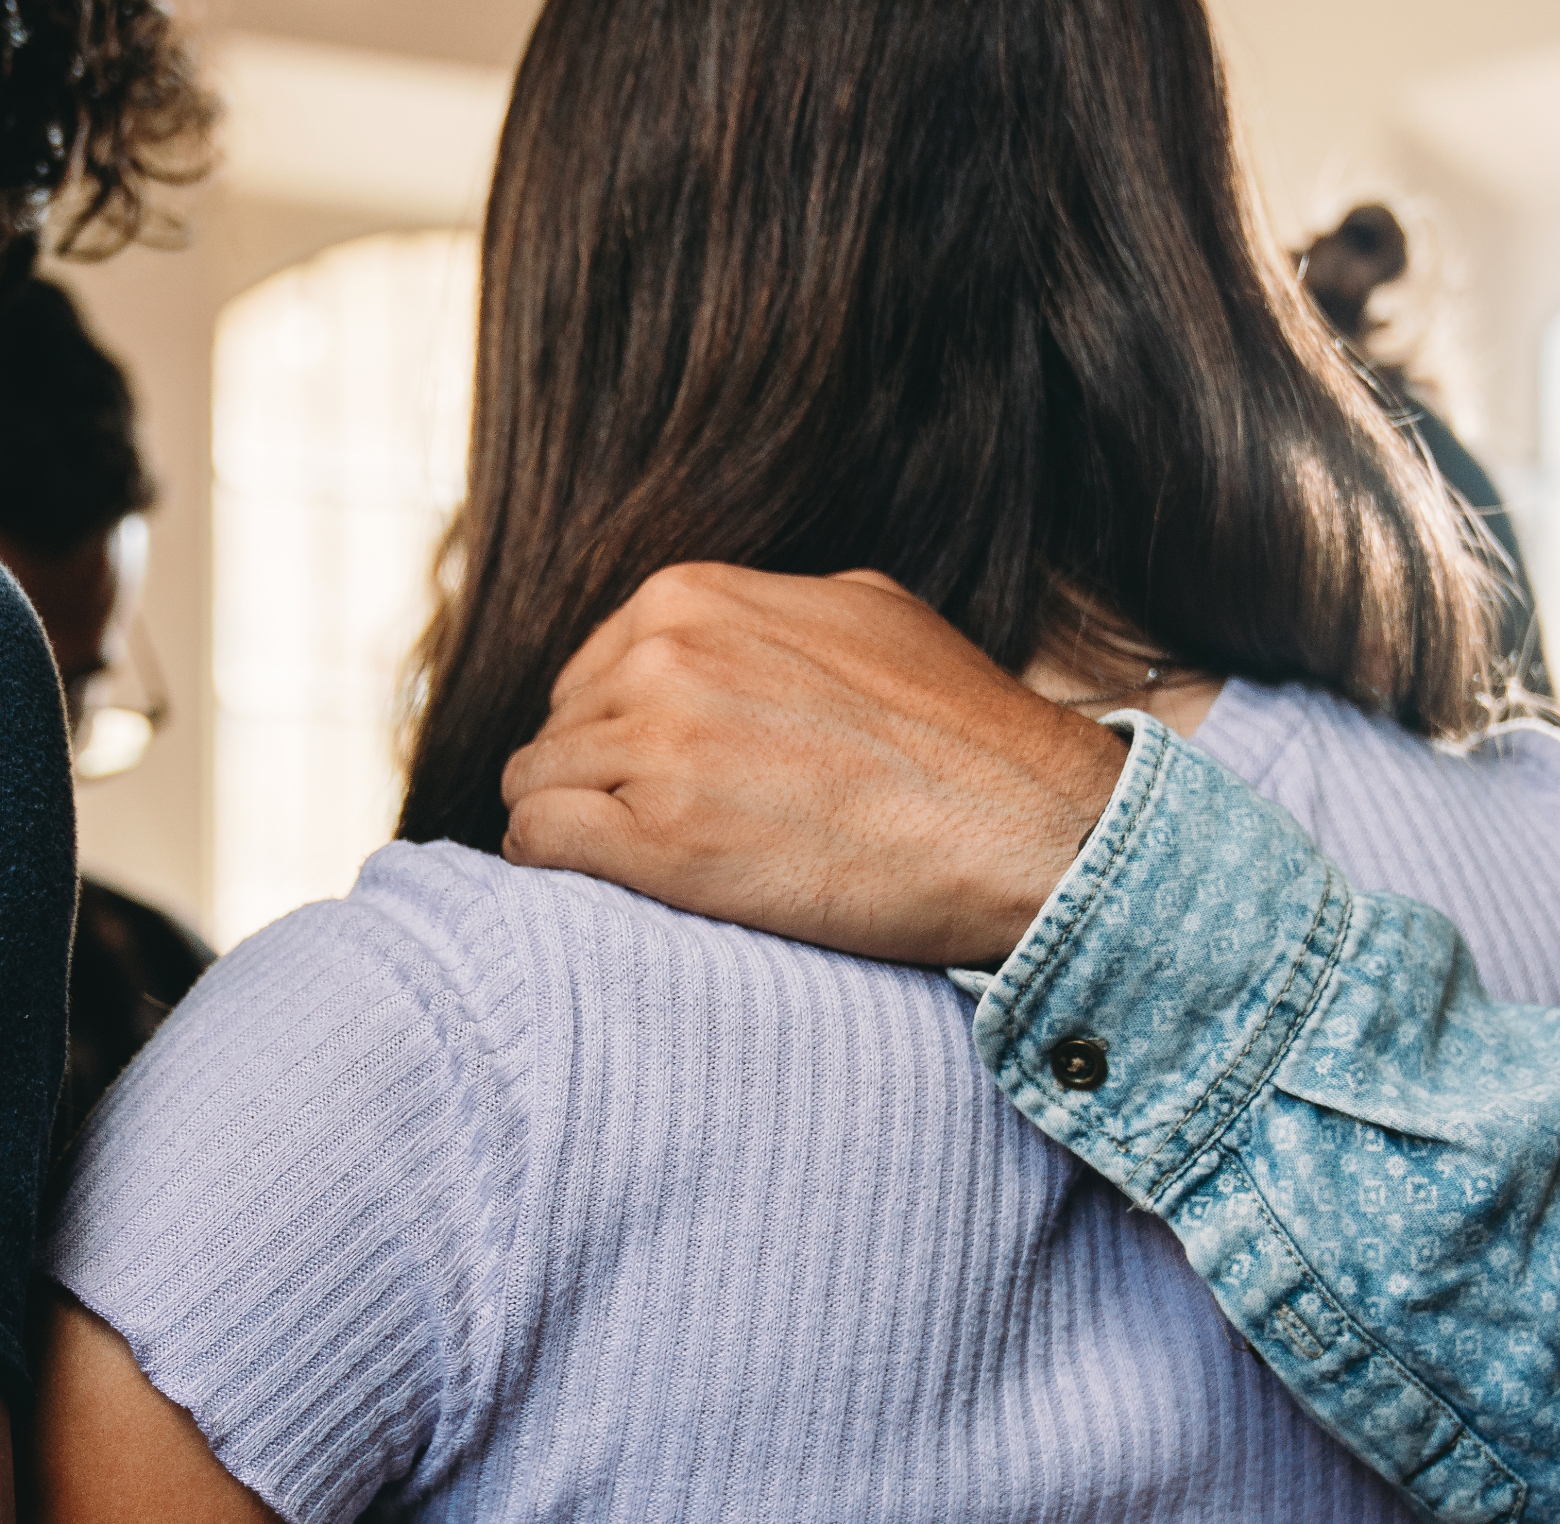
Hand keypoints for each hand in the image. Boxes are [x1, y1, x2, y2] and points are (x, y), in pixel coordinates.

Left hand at [498, 565, 1130, 968]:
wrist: (1022, 824)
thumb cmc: (959, 733)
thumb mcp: (857, 615)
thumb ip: (757, 618)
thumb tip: (701, 642)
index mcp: (693, 597)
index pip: (591, 670)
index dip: (616, 733)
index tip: (655, 780)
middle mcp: (662, 656)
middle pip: (560, 729)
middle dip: (595, 781)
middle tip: (654, 836)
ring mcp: (655, 744)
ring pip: (537, 784)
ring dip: (574, 828)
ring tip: (635, 872)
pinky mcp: (659, 840)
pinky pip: (538, 841)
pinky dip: (555, 869)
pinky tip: (606, 889)